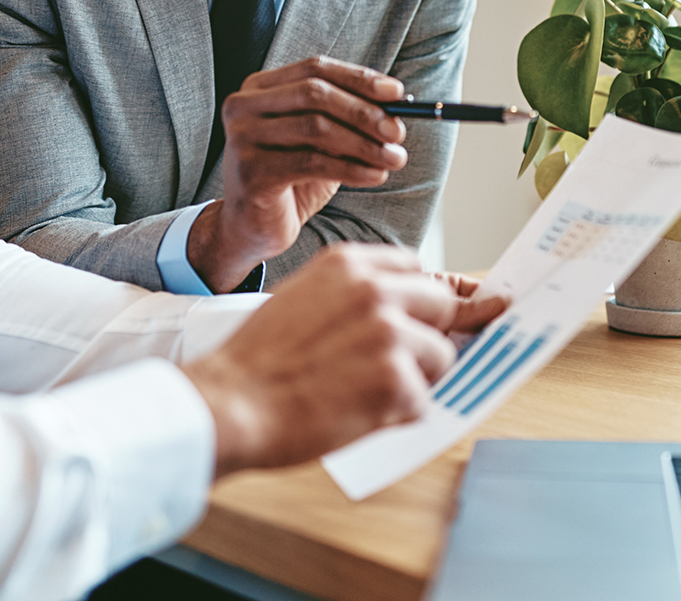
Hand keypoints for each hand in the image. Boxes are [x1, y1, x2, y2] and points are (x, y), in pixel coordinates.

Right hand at [179, 245, 509, 476]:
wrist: (231, 403)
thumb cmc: (260, 361)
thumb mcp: (304, 299)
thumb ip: (355, 296)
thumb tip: (408, 310)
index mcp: (350, 264)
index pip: (418, 270)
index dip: (427, 299)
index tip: (449, 311)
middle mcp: (375, 290)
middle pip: (443, 306)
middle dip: (427, 337)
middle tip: (395, 365)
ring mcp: (389, 333)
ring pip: (439, 357)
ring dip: (412, 382)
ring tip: (360, 394)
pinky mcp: (396, 379)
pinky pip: (422, 400)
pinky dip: (396, 416)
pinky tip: (355, 415)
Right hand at [188, 57, 408, 291]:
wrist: (251, 226)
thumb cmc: (289, 178)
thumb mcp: (320, 142)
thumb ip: (346, 120)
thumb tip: (396, 106)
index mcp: (259, 88)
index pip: (315, 69)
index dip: (358, 78)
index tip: (397, 93)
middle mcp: (243, 106)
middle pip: (315, 94)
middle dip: (364, 111)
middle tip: (398, 131)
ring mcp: (242, 137)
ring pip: (316, 128)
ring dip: (364, 143)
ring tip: (394, 158)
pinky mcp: (251, 171)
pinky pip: (312, 163)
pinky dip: (351, 168)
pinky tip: (375, 176)